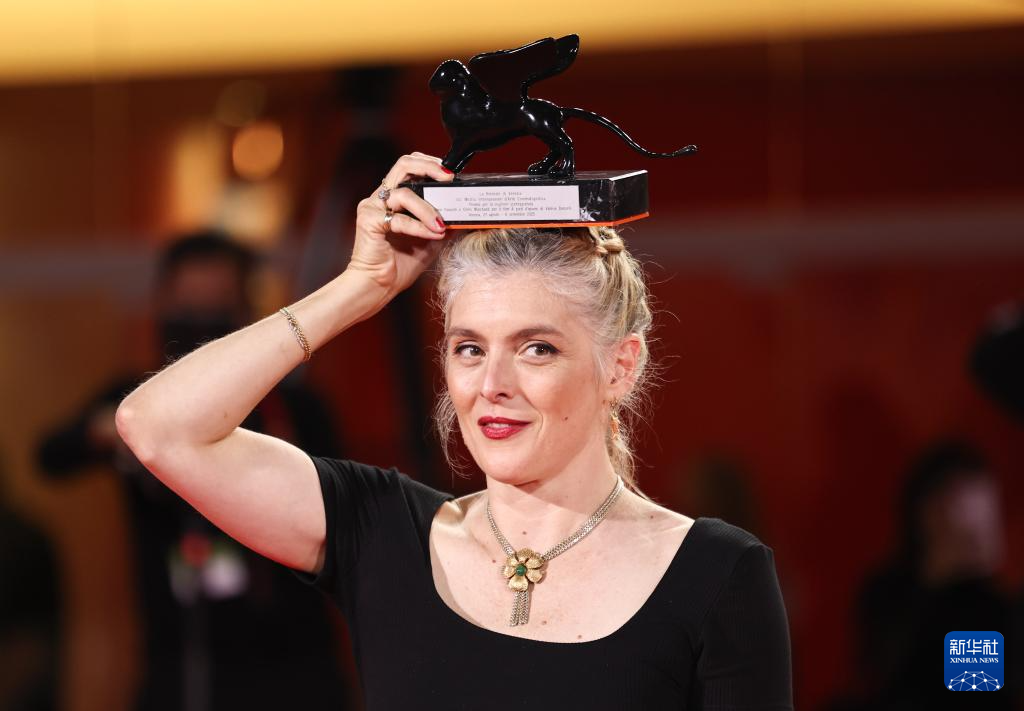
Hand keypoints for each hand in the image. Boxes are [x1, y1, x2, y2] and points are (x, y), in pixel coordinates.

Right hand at [345, 152, 452, 300]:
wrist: (379, 285)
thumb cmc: (400, 264)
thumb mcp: (432, 240)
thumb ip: (445, 223)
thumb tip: (466, 214)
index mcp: (395, 198)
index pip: (412, 167)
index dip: (432, 165)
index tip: (452, 177)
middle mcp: (382, 197)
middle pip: (404, 164)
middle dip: (430, 167)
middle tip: (448, 180)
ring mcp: (373, 207)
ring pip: (404, 192)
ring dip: (428, 208)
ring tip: (441, 224)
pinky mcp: (369, 221)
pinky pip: (398, 218)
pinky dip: (419, 226)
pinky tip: (432, 235)